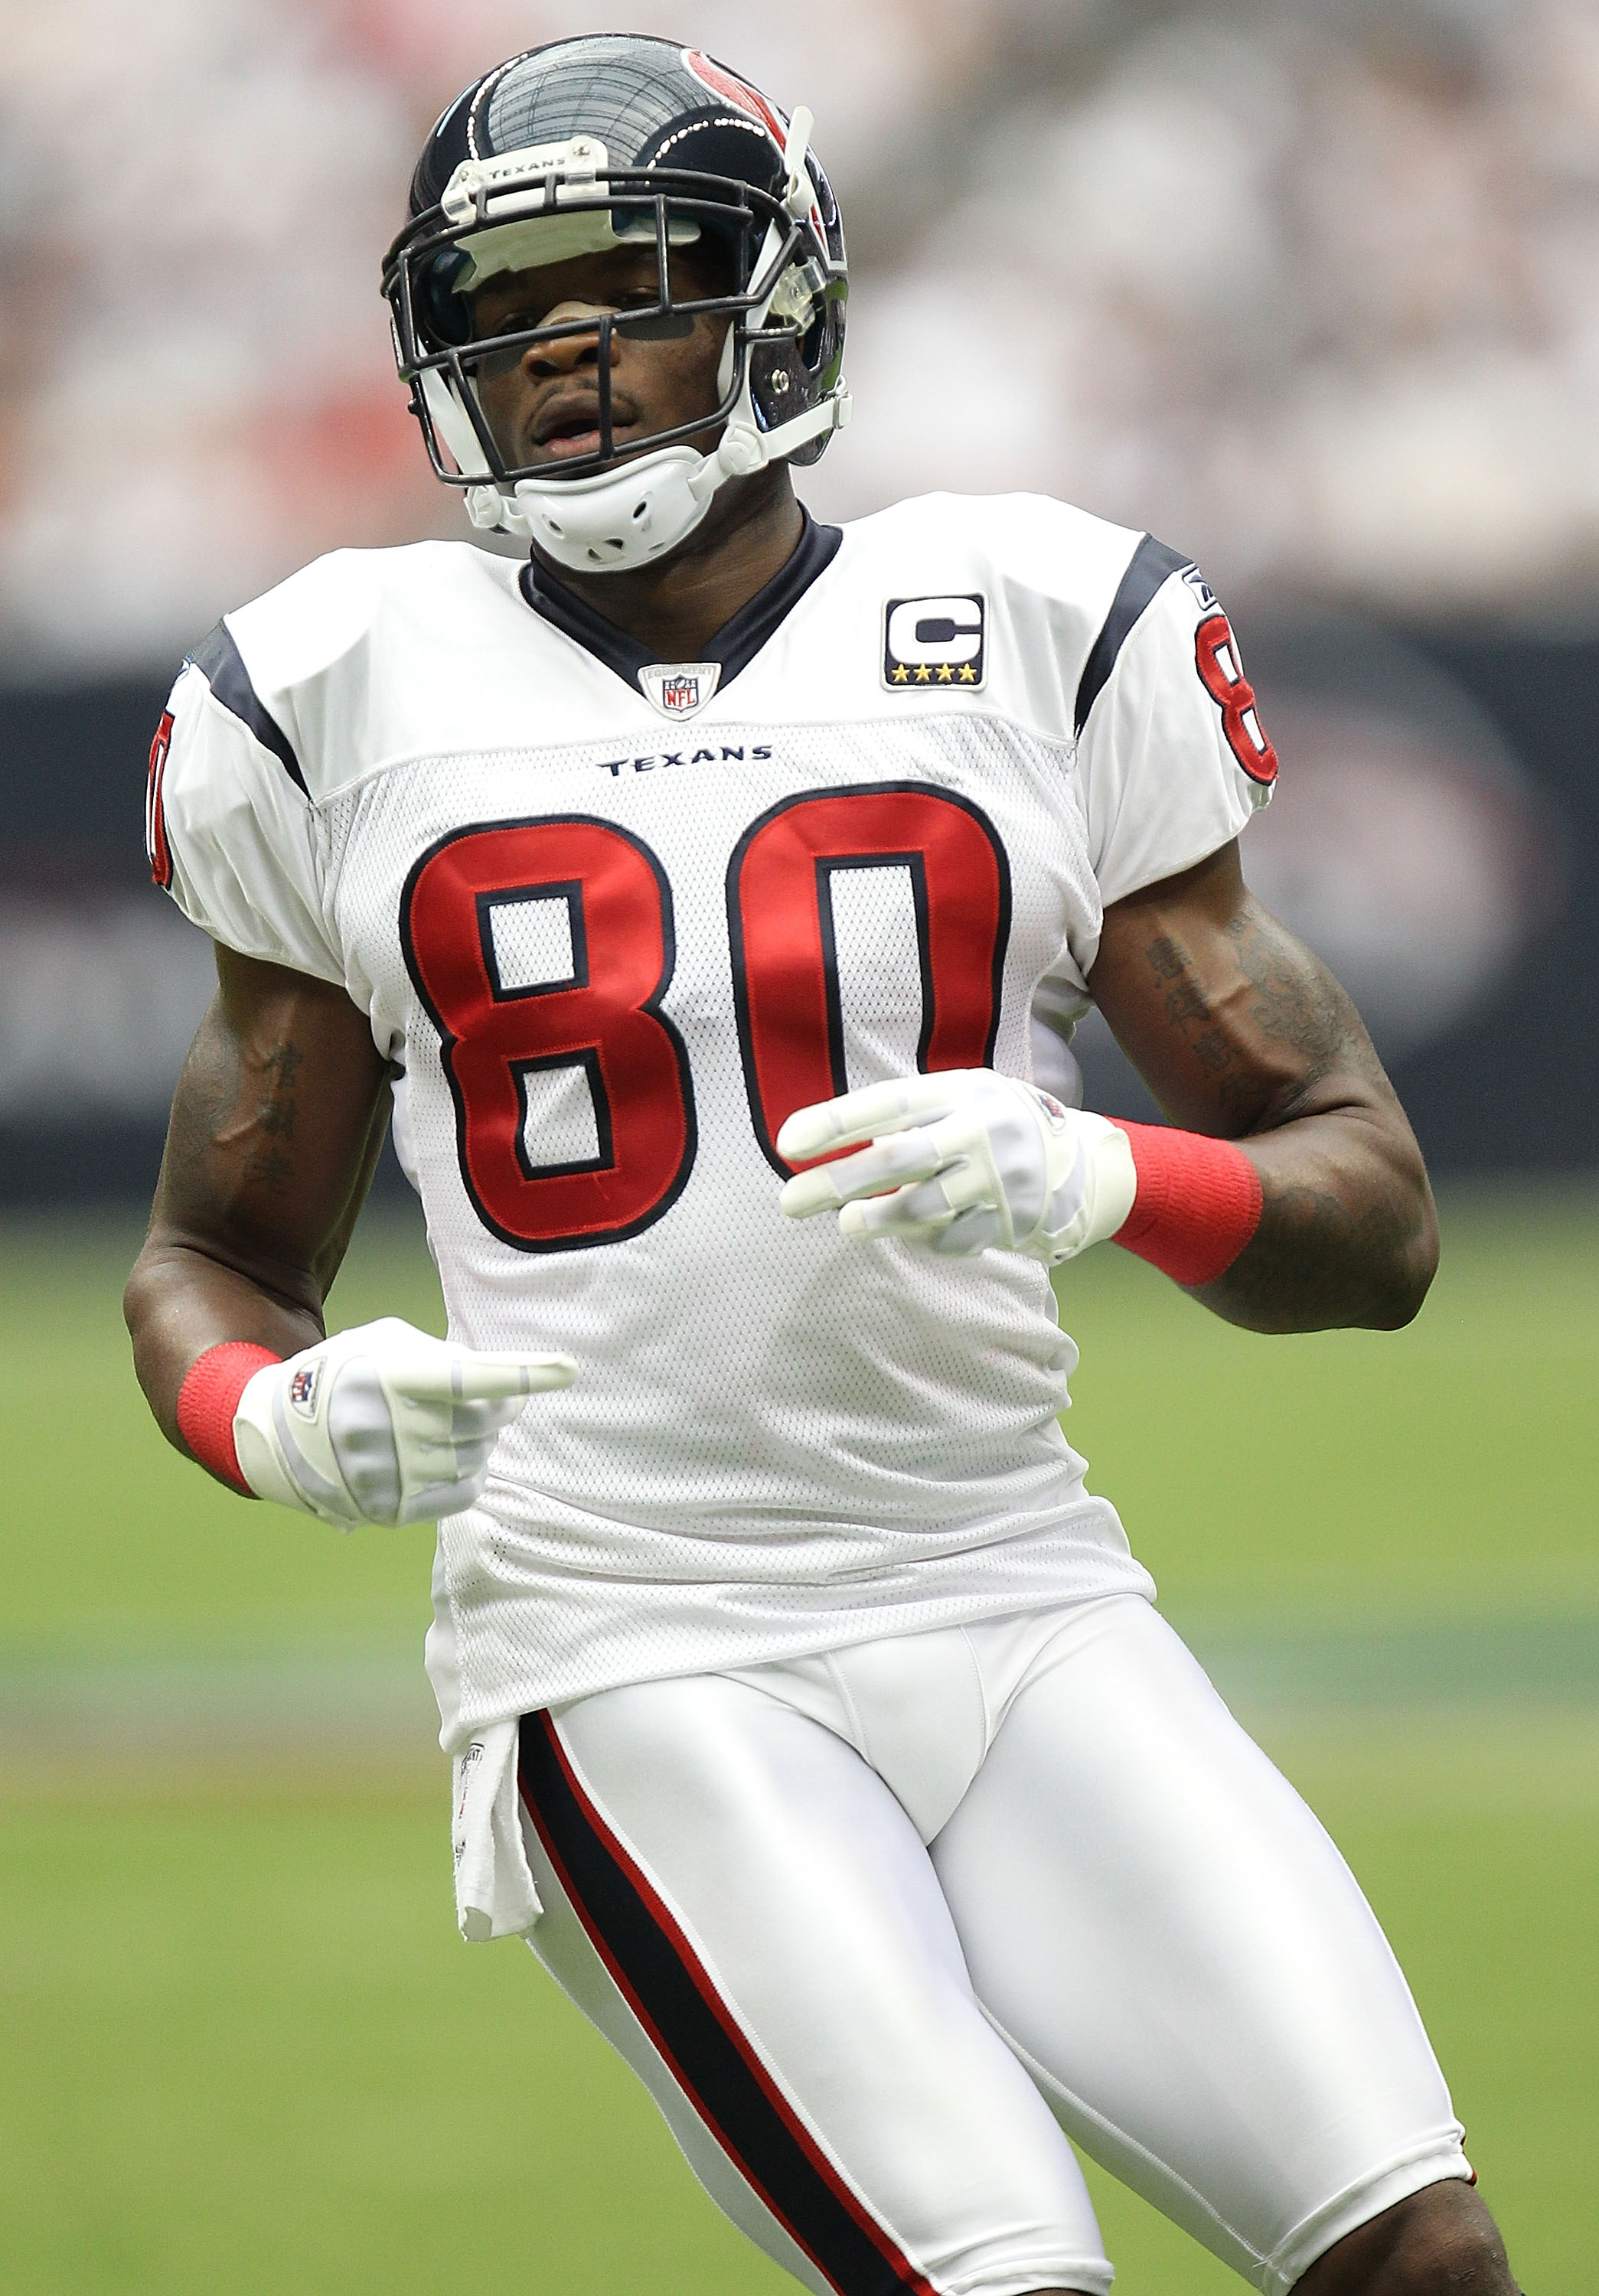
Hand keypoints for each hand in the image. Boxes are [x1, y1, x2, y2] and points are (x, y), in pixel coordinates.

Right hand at [231, 1317, 575, 1526]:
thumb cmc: (345, 1372)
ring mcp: (389, 1473)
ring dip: (481, 1440)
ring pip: (476, 1457)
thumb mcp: (385, 1342)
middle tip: (487, 1399)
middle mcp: (388, 1427)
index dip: (522, 1374)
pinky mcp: (391, 1508)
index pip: (471, 1376)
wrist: (275, 1431)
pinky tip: (453, 1455)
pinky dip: (472, 1473)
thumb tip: (508, 1385)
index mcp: (389, 1376)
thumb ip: (446, 1355)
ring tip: (454, 1425)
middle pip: (482, 1421)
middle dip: (497, 1408)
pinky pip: (464, 1493)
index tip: (567, 1368)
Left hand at [776, 1070, 1136, 1264]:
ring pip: (925, 1205)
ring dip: (880, 1218)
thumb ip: (906, 1119)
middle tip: (789, 1201)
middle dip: (838, 1182)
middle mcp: (980, 1131)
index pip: (886, 1104)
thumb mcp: (961, 1099)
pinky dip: (926, 1238)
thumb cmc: (995, 1125)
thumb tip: (826, 1147)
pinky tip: (914, 1231)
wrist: (1084, 1162)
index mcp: (961, 1090)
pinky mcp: (1012, 1221)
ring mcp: (999, 1179)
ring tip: (848, 1224)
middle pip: (898, 1158)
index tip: (787, 1143)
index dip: (835, 1123)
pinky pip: (953, 1238)